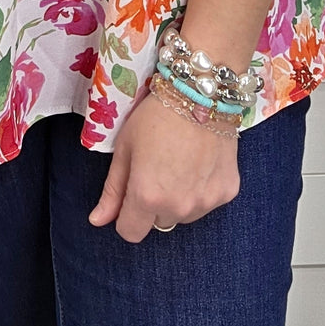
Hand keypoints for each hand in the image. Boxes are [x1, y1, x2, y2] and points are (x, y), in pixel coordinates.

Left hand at [88, 87, 239, 241]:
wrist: (201, 93)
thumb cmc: (156, 115)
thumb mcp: (125, 147)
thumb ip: (112, 189)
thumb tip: (97, 221)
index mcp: (147, 197)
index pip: (130, 233)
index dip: (126, 215)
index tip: (131, 192)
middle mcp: (178, 208)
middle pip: (158, 223)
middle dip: (154, 204)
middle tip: (158, 167)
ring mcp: (206, 202)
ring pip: (184, 215)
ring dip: (179, 199)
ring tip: (181, 162)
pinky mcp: (227, 192)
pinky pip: (207, 202)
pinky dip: (202, 188)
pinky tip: (201, 161)